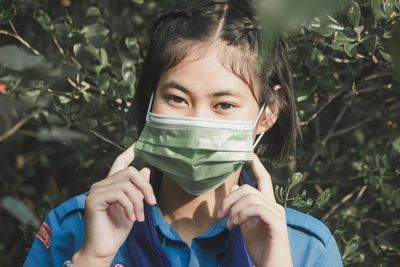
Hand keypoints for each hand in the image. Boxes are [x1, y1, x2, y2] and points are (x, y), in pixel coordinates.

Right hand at [72, 143, 156, 265]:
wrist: (104, 248)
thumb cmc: (117, 230)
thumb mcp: (134, 207)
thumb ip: (138, 190)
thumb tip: (146, 169)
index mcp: (111, 185)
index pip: (119, 163)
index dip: (128, 153)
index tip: (138, 144)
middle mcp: (102, 184)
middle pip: (130, 172)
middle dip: (145, 187)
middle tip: (151, 204)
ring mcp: (96, 191)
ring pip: (127, 184)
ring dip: (138, 203)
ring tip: (139, 217)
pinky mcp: (94, 199)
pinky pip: (120, 194)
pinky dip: (130, 207)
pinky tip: (131, 218)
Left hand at [217, 154, 292, 266]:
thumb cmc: (260, 248)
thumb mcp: (245, 224)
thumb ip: (240, 208)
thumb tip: (233, 190)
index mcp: (267, 205)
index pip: (264, 180)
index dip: (257, 166)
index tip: (250, 153)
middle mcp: (275, 206)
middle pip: (249, 188)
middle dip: (230, 199)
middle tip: (221, 215)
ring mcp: (278, 214)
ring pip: (251, 197)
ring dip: (234, 209)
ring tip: (230, 224)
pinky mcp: (277, 224)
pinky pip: (257, 209)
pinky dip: (242, 214)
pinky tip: (237, 225)